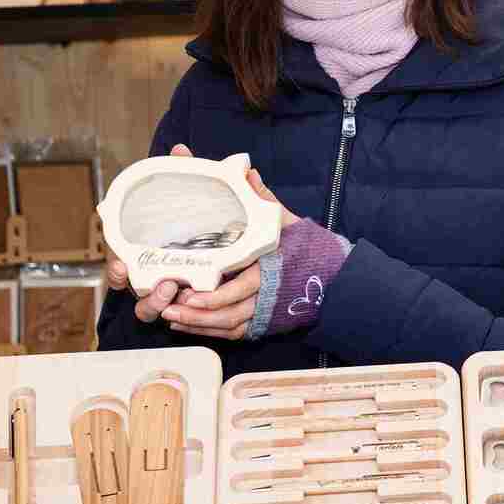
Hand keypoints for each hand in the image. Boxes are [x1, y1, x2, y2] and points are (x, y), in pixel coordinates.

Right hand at [105, 143, 196, 323]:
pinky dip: (181, 314)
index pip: (119, 263)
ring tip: (173, 289)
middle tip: (161, 281)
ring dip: (156, 304)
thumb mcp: (199, 197)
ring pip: (148, 309)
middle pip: (130, 291)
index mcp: (145, 250)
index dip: (116, 270)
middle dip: (137, 292)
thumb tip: (180, 150)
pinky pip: (176, 315)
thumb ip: (188, 174)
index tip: (121, 266)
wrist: (239, 245)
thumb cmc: (207, 219)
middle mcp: (150, 273)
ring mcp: (166, 291)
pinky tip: (190, 305)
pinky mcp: (187, 302)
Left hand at [160, 159, 299, 340]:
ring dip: (199, 325)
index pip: (241, 287)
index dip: (215, 295)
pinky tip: (185, 325)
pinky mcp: (263, 323)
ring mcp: (265, 312)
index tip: (190, 292)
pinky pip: (233, 333)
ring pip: (229, 325)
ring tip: (171, 317)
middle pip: (230, 313)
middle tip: (169, 308)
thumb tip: (245, 170)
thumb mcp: (286, 220)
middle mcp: (268, 294)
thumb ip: (262, 198)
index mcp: (271, 268)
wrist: (333, 278)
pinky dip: (208, 331)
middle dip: (199, 314)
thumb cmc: (307, 248)